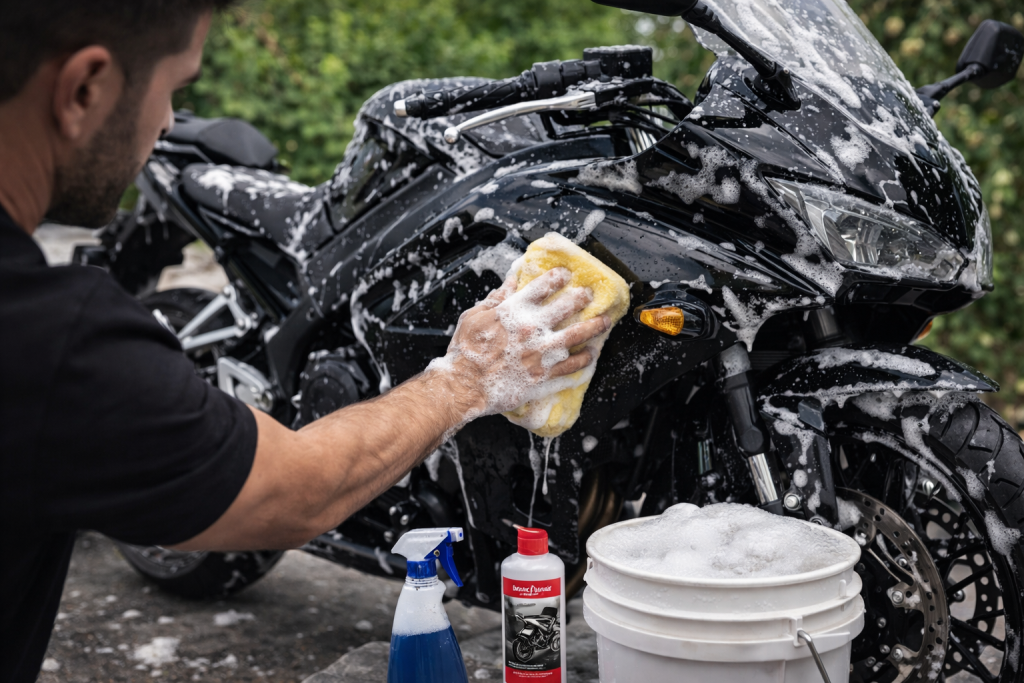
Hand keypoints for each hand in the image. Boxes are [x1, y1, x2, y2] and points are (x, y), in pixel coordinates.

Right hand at [427, 268, 610, 418]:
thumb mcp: (473, 317)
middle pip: (566, 307)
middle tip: (590, 294)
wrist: (464, 386)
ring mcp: (540, 352)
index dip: (558, 277)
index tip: (566, 274)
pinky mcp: (543, 374)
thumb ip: (495, 299)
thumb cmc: (465, 353)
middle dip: (581, 298)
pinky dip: (583, 359)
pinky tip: (590, 355)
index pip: (542, 286)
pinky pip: (570, 365)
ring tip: (604, 322)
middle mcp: (531, 328)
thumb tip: (511, 283)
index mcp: (513, 310)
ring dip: (593, 327)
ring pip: (575, 335)